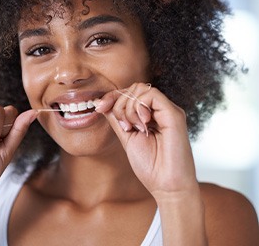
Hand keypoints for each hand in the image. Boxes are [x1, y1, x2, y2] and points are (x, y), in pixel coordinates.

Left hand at [95, 83, 197, 199]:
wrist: (166, 186)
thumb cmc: (150, 166)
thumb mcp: (126, 137)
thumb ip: (117, 119)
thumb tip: (103, 103)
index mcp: (150, 114)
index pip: (130, 93)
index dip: (112, 96)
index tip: (99, 107)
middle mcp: (160, 110)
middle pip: (134, 88)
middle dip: (119, 103)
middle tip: (124, 126)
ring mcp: (168, 110)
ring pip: (141, 89)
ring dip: (128, 108)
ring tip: (134, 128)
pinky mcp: (174, 114)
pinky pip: (151, 95)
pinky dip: (139, 107)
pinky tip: (142, 124)